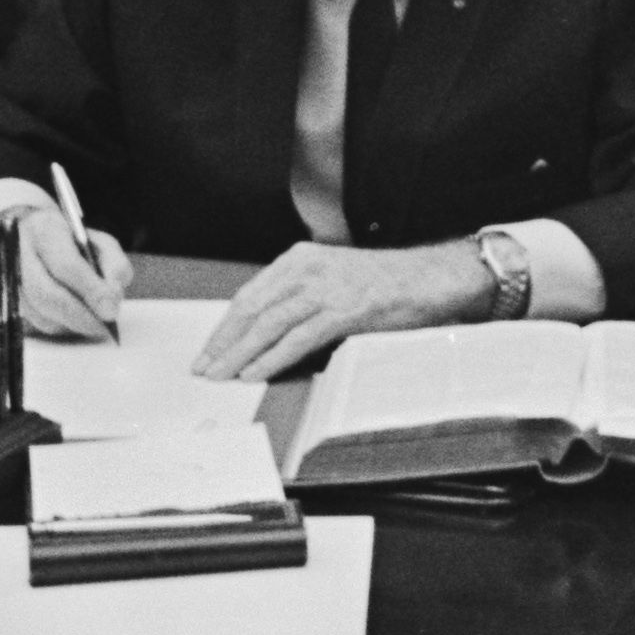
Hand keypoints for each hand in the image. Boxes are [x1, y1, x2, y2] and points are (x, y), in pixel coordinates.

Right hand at [11, 199, 132, 339]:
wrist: (28, 237)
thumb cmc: (67, 241)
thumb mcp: (96, 241)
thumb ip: (113, 263)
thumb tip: (114, 295)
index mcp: (43, 231)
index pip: (66, 265)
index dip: (90, 290)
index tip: (111, 310)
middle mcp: (18, 255)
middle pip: (46, 295)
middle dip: (80, 316)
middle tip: (104, 328)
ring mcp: (7, 280)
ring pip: (40, 314)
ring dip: (71, 325)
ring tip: (93, 323)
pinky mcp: (7, 301)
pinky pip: (35, 324)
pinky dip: (60, 327)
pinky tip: (74, 320)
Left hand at [198, 238, 496, 382]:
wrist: (429, 277)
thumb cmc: (384, 284)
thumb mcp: (331, 282)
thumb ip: (298, 299)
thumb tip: (263, 334)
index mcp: (299, 258)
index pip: (249, 295)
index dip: (224, 327)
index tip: (208, 350)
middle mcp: (306, 268)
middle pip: (251, 309)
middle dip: (224, 343)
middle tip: (205, 368)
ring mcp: (325, 287)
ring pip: (268, 324)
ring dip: (240, 355)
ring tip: (222, 376)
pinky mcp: (343, 309)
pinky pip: (297, 337)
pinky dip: (272, 358)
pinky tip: (256, 373)